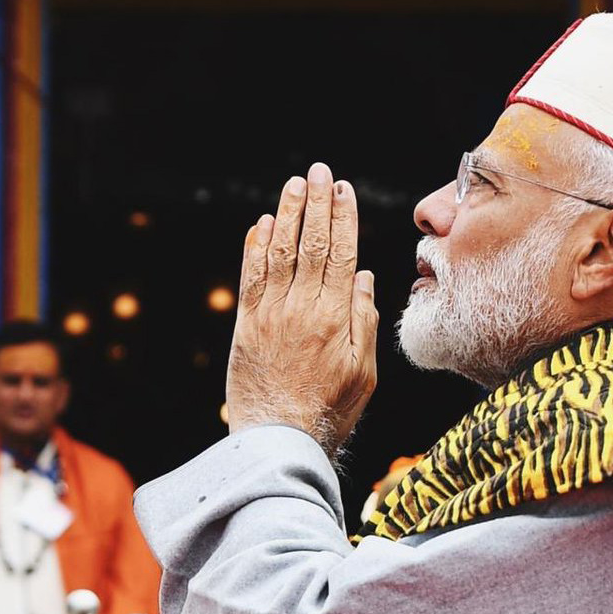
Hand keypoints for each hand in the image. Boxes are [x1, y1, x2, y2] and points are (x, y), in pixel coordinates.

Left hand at [226, 162, 378, 457]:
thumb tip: (366, 278)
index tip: (343, 190)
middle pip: (312, 245)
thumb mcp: (363, 374)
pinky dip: (257, 247)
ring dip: (288, 214)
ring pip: (280, 253)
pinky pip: (251, 277)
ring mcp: (271, 315)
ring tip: (293, 184)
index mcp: (336, 319)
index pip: (342, 255)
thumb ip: (365, 322)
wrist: (278, 442)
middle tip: (319, 171)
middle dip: (316, 204)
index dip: (343, 218)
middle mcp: (302, 309)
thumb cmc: (328, 412)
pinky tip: (263, 223)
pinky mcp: (246, 326)